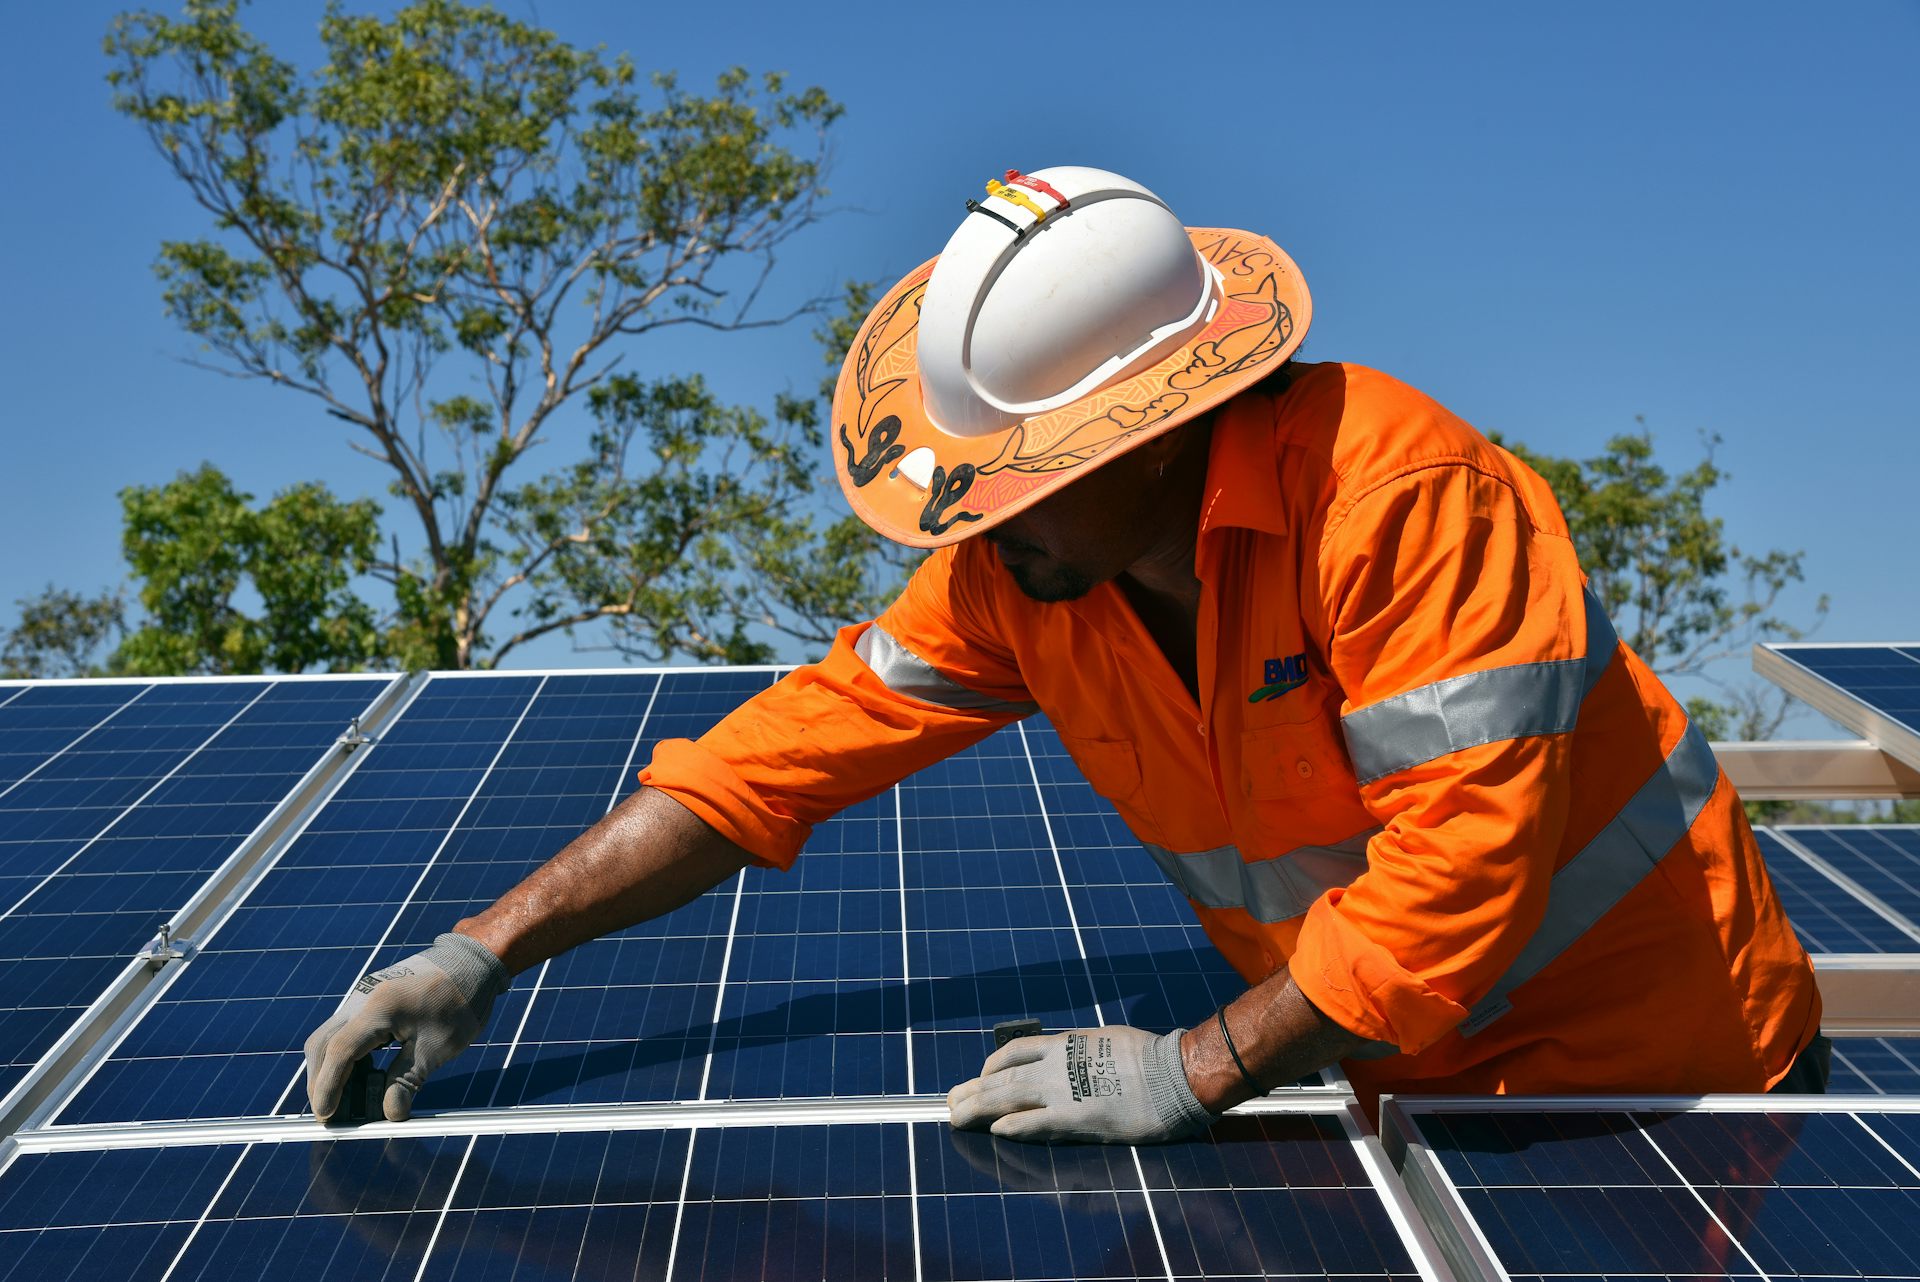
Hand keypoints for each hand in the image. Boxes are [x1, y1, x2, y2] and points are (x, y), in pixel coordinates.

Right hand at [303, 931, 508, 1121]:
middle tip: (331, 1114)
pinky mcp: (368, 999)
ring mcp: (362, 996)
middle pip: (323, 1044)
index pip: (340, 1052)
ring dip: (332, 1068)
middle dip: (321, 1081)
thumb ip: (407, 1081)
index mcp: (378, 1008)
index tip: (326, 1116)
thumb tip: (389, 1116)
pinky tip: (361, 1076)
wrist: (472, 961)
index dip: (328, 1087)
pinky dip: (346, 1055)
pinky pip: (346, 1030)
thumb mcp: (437, 1048)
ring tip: (346, 1100)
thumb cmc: (460, 1002)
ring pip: (330, 1036)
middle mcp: (361, 998)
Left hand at [946, 1026, 1216, 1144]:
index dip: (990, 1066)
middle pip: (1001, 1077)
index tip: (979, 1077)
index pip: (1014, 1051)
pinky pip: (1036, 1123)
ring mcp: (1065, 1092)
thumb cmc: (1149, 1055)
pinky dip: (1013, 1126)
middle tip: (949, 1101)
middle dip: (972, 1090)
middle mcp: (1056, 1065)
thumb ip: (1080, 1049)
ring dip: (978, 1109)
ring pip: (1008, 1098)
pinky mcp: (1078, 1119)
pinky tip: (995, 1130)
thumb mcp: (1105, 1038)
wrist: (1175, 1075)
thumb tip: (1067, 1054)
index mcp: (1065, 1044)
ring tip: (956, 1117)